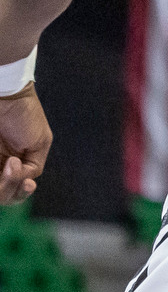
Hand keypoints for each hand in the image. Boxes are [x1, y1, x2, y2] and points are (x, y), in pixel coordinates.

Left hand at [0, 87, 48, 204]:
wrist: (6, 96)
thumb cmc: (25, 115)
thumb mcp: (40, 142)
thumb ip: (33, 166)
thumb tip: (23, 180)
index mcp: (19, 165)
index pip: (17, 190)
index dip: (21, 193)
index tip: (28, 183)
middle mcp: (3, 165)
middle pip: (4, 194)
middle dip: (9, 188)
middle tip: (12, 165)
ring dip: (3, 184)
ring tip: (8, 162)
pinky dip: (0, 177)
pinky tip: (7, 162)